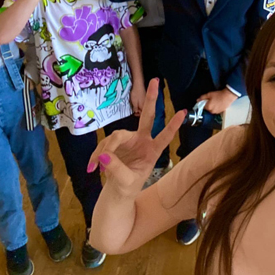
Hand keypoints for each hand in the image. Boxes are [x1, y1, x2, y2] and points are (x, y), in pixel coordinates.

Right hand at [87, 79, 184, 198]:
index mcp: (152, 152)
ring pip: (116, 136)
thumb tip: (105, 156)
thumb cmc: (127, 188)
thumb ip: (117, 170)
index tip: (183, 112)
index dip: (172, 125)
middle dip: (150, 99)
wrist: (117, 193)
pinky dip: (96, 155)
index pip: (164, 137)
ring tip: (96, 165)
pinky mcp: (115, 144)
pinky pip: (104, 144)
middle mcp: (142, 142)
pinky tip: (91, 166)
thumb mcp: (126, 183)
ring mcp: (129, 140)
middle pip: (147, 117)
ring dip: (105, 149)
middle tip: (154, 81)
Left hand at [197, 89, 237, 113]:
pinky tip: (219, 103)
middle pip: (207, 108)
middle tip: (211, 99)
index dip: (203, 103)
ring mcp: (217, 112)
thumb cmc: (219, 95)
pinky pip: (216, 110)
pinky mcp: (221, 112)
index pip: (202, 107)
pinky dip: (216, 107)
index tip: (205, 100)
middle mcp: (212, 111)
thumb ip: (202, 97)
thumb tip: (197, 100)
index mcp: (208, 107)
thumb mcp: (209, 94)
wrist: (228, 96)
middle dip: (208, 105)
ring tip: (216, 101)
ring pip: (212, 110)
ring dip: (212, 106)